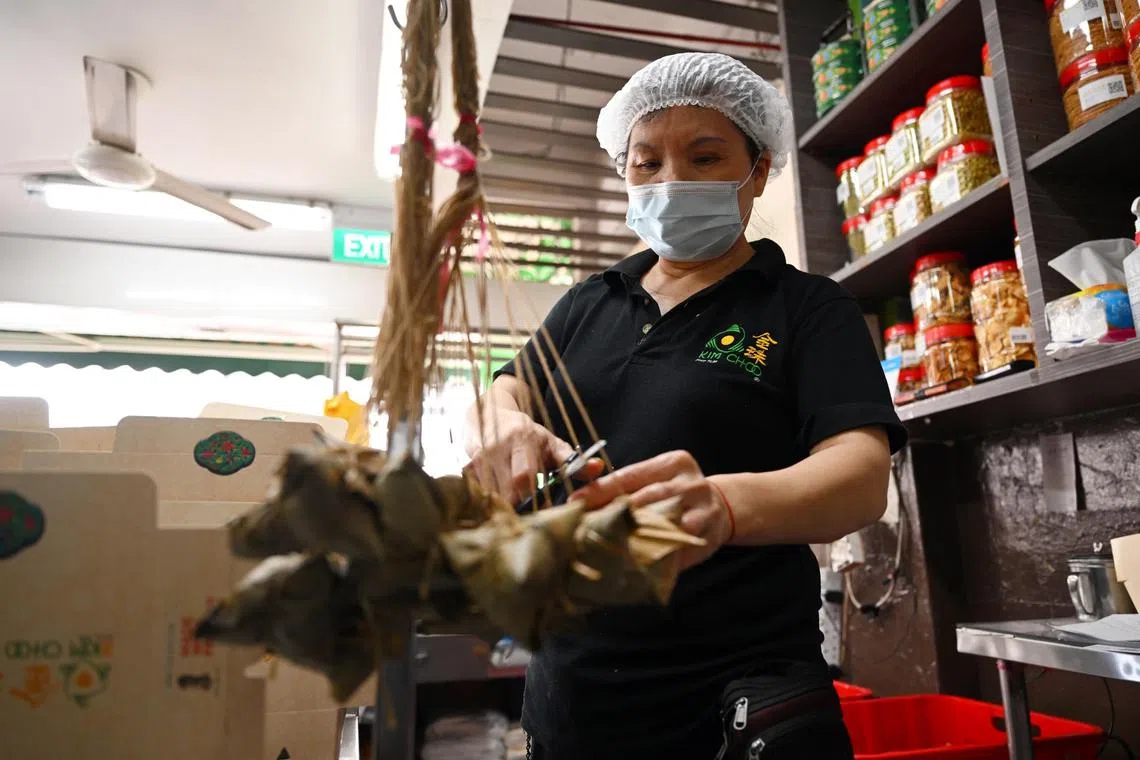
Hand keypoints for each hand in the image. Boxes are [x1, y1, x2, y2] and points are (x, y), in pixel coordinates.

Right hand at [464, 408, 601, 503]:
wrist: (492, 413)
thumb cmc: (528, 434)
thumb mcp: (552, 443)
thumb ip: (574, 459)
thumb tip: (599, 468)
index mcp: (522, 440)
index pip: (524, 476)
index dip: (532, 498)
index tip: (542, 511)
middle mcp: (497, 447)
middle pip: (504, 490)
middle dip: (516, 507)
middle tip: (527, 518)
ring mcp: (478, 457)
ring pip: (488, 494)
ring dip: (501, 507)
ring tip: (513, 512)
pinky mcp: (467, 465)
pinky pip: (474, 491)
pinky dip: (486, 501)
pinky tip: (496, 505)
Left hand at [572, 450, 732, 569]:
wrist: (722, 508)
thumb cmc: (677, 495)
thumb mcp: (657, 482)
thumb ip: (628, 489)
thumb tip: (582, 502)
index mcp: (672, 463)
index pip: (629, 475)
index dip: (600, 490)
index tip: (575, 501)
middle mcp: (689, 482)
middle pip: (644, 497)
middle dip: (614, 513)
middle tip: (587, 527)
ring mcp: (703, 507)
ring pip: (662, 520)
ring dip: (633, 533)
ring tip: (607, 543)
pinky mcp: (709, 532)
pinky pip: (677, 543)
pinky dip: (656, 552)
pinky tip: (636, 559)